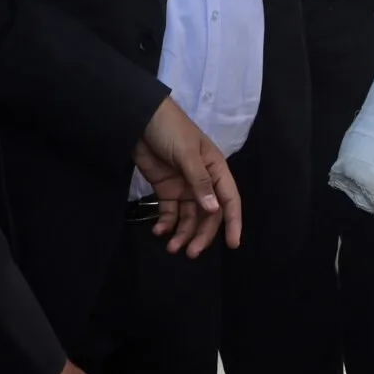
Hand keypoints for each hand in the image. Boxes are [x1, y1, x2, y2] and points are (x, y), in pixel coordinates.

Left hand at [132, 96, 241, 255]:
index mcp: (216, 170)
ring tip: (172, 248)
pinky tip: (158, 231)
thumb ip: (200, 182)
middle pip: (208, 215)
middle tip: (191, 253)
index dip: (233, 222)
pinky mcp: (166, 189)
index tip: (232, 244)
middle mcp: (203, 182)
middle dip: (201, 235)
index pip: (229, 200)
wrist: (141, 119)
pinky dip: (166, 224)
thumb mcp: (187, 154)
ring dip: (183, 234)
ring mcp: (184, 187)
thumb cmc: (171, 130)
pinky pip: (170, 212)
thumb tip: (213, 210)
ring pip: (189, 217)